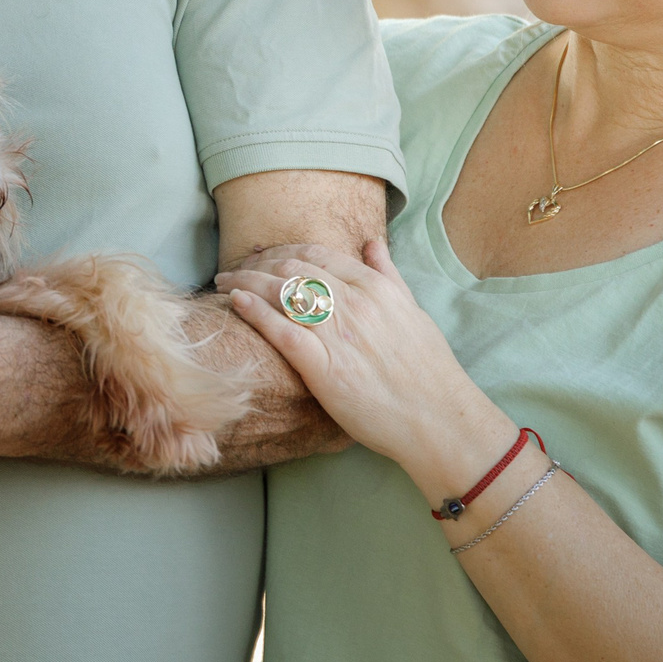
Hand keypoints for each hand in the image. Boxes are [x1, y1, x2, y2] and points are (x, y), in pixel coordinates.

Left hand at [223, 241, 504, 490]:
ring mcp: (338, 335)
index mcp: (376, 289)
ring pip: (281, 294)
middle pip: (292, 270)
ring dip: (246, 282)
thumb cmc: (427, 371)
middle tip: (234, 271)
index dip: (284, 253)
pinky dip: (255, 311)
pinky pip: (281, 331)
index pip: (318, 256)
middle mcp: (355, 304)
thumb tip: (371, 243)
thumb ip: (388, 275)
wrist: (438, 419)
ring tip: (224, 283)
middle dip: (258, 265)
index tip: (264, 257)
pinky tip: (237, 303)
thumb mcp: (413, 312)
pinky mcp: (323, 367)